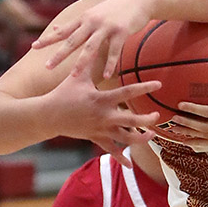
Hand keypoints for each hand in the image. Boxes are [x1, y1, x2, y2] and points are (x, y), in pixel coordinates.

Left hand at [33, 0, 151, 78]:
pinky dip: (110, 64)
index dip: (48, 39)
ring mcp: (106, 27)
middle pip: (73, 41)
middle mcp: (92, 22)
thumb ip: (74, 23)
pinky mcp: (121, 32)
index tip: (33, 46)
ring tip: (74, 75)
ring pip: (91, 47)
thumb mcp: (92, 13)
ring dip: (82, 62)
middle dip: (59, 54)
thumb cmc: (114, 9)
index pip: (63, 31)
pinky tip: (106, 75)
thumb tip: (55, 28)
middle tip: (47, 67)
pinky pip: (114, 51)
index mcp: (84, 18)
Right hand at [46, 65, 161, 161]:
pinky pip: (111, 150)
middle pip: (131, 121)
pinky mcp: (96, 138)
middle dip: (146, 120)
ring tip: (151, 135)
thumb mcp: (77, 75)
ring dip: (140, 139)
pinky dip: (121, 158)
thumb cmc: (63, 92)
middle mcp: (103, 116)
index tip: (159, 85)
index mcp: (101, 99)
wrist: (48, 115)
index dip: (144, 88)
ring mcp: (100, 129)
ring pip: (125, 138)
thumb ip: (89, 60)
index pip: (127, 93)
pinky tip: (131, 164)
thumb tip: (95, 41)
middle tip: (158, 116)